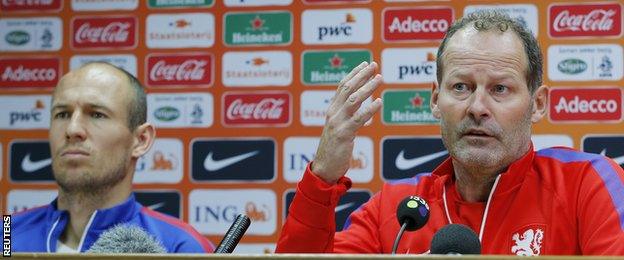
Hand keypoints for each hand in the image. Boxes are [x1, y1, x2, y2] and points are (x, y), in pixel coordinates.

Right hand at [311, 61, 382, 183]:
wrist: (324, 168)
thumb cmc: (333, 149)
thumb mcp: (337, 127)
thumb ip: (345, 115)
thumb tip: (359, 103)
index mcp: (331, 110)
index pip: (342, 86)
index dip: (353, 74)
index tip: (365, 64)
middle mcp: (333, 113)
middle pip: (347, 88)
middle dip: (361, 75)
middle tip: (374, 66)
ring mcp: (337, 123)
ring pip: (353, 100)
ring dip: (367, 88)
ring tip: (379, 79)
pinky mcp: (343, 134)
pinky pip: (358, 118)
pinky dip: (369, 109)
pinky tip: (379, 102)